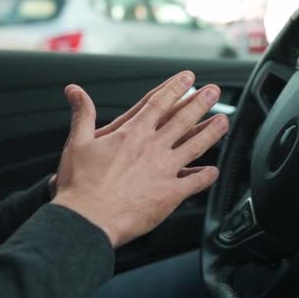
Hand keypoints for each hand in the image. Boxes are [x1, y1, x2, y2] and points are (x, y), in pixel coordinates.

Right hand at [51, 71, 228, 246]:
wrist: (87, 219)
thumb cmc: (80, 184)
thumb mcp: (78, 143)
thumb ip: (82, 114)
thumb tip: (74, 91)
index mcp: (132, 133)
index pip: (159, 103)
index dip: (176, 88)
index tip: (189, 78)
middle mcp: (152, 148)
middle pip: (183, 119)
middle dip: (201, 103)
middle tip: (214, 91)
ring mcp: (164, 170)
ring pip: (195, 146)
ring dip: (211, 132)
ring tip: (224, 121)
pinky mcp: (170, 193)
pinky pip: (194, 182)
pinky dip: (206, 176)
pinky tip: (213, 171)